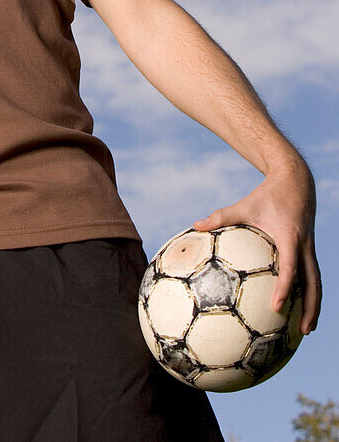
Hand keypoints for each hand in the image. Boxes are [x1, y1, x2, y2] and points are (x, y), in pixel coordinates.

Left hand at [192, 157, 321, 335]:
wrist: (296, 181)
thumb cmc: (267, 194)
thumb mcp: (245, 205)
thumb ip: (222, 217)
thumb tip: (195, 225)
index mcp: (289, 237)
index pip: (289, 267)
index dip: (284, 287)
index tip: (276, 306)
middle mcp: (304, 245)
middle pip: (313, 282)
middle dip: (310, 307)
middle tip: (303, 332)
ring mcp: (310, 248)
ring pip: (317, 282)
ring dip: (314, 305)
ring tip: (306, 329)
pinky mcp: (310, 249)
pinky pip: (312, 274)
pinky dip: (310, 292)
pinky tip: (300, 306)